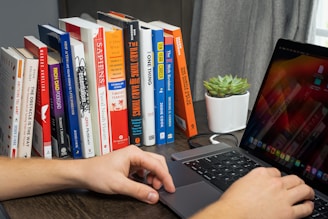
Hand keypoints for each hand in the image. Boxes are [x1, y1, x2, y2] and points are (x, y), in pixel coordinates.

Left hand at [78, 145, 175, 203]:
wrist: (83, 173)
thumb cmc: (96, 173)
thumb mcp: (119, 185)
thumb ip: (138, 190)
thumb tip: (154, 196)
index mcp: (134, 153)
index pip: (157, 164)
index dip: (166, 177)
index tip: (170, 188)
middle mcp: (134, 153)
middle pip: (157, 162)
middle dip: (161, 176)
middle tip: (163, 189)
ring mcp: (132, 158)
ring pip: (151, 165)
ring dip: (155, 177)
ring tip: (152, 187)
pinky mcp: (129, 164)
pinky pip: (144, 169)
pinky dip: (148, 177)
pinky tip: (144, 183)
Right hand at [191, 167, 313, 218]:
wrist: (232, 215)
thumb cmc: (232, 202)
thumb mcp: (240, 183)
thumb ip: (252, 181)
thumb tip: (256, 184)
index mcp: (261, 174)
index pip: (276, 172)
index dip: (278, 178)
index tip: (279, 181)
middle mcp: (274, 183)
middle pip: (293, 178)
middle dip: (296, 182)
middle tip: (298, 185)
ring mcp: (283, 197)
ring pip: (303, 190)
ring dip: (307, 191)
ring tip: (308, 194)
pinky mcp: (288, 212)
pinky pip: (304, 208)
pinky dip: (308, 206)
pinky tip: (308, 206)